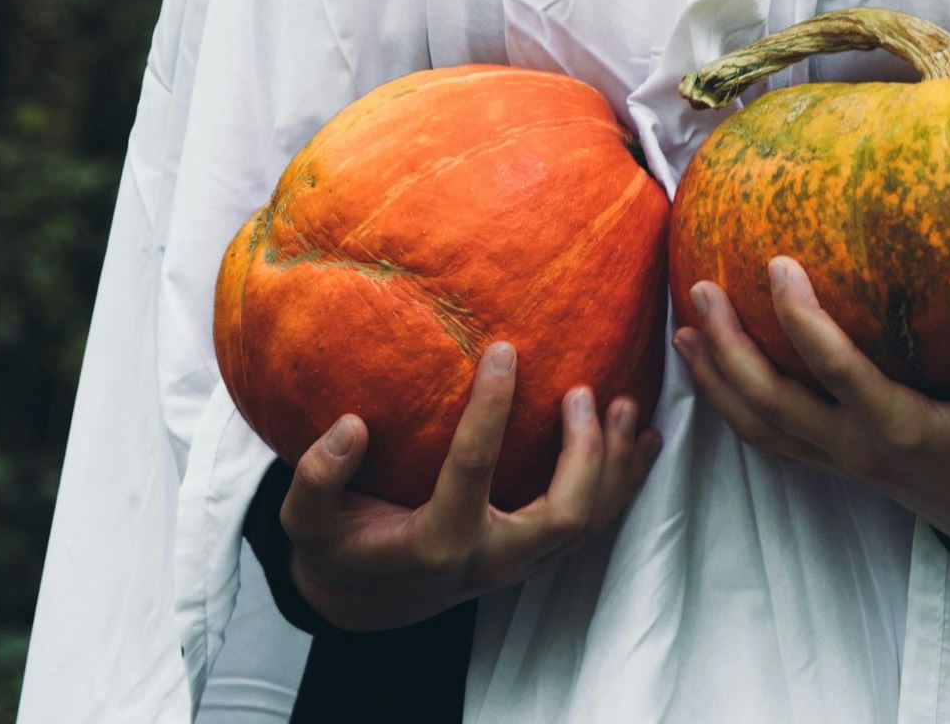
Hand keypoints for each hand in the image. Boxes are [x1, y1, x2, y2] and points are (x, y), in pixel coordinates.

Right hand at [278, 342, 664, 632]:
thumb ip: (318, 475)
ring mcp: (518, 564)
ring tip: (628, 404)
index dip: (492, 406)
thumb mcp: (307, 521)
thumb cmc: (336, 548)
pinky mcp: (533, 557)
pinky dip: (623, 484)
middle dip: (585, 453)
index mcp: (436, 541)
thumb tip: (352, 425)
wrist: (364, 601)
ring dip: (616, 466)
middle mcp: (489, 559)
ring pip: (589, 524)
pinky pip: (593, 525)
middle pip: (563, 514)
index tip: (504, 348)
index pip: (473, 468)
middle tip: (584, 391)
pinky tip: (642, 439)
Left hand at [674, 258, 949, 556]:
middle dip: (729, 347)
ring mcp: (846, 463)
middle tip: (700, 289)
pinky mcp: (844, 468)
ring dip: (717, 382)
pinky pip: (774, 443)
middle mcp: (860, 449)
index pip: (835, 369)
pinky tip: (719, 378)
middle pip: (772, 401)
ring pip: (761, 428)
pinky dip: (736, 411)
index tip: (778, 263)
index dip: (801, 318)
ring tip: (685, 333)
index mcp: (902, 429)